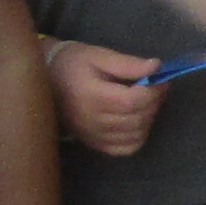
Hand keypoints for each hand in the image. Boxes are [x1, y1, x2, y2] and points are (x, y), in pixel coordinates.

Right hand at [45, 39, 163, 157]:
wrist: (44, 80)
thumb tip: (157, 68)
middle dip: (154, 102)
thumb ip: (128, 64)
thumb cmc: (73, 64)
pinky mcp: (93, 143)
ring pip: (135, 135)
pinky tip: (137, 120)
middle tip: (158, 87)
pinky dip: (138, 137)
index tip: (161, 78)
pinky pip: (124, 149)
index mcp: (92, 95)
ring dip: (149, 118)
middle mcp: (92, 120)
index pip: (133, 101)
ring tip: (147, 101)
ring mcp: (92, 135)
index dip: (153, 91)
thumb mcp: (99, 56)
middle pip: (137, 118)